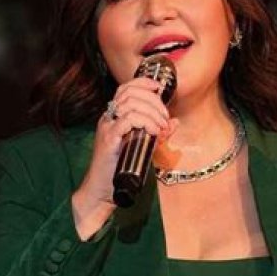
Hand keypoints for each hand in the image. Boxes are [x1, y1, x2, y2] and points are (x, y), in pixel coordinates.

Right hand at [72, 77, 177, 239]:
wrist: (102, 191)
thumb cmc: (120, 170)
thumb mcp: (144, 147)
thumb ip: (158, 134)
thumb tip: (174, 123)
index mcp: (114, 117)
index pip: (125, 88)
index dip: (143, 83)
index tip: (159, 87)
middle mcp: (109, 118)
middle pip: (130, 93)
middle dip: (153, 100)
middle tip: (164, 117)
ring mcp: (107, 128)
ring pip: (130, 104)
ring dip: (152, 112)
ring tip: (160, 126)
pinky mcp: (109, 140)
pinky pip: (127, 121)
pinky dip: (144, 122)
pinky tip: (153, 132)